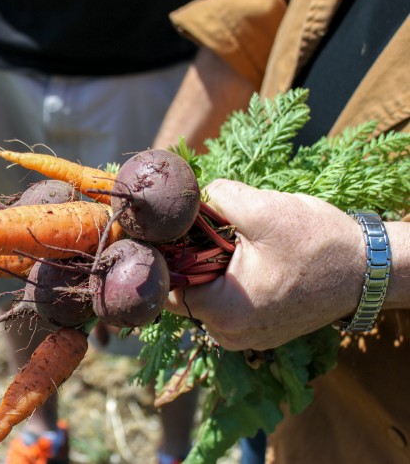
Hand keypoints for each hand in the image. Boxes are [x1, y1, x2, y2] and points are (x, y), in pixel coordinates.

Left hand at [166, 179, 366, 350]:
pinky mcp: (261, 332)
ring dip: (211, 273)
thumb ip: (218, 197)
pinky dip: (229, 285)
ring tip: (232, 247)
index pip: (169, 289)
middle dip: (191, 262)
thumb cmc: (319, 243)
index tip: (176, 233)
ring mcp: (247, 338)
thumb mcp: (265, 209)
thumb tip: (193, 197)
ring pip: (207, 301)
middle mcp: (231, 335)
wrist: (367, 270)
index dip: (168, 257)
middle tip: (209, 234)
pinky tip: (247, 263)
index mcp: (226, 312)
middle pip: (186, 295)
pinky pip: (229, 308)